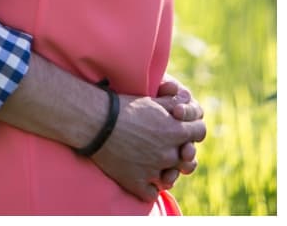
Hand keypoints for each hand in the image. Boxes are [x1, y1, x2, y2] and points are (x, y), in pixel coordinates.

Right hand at [91, 90, 206, 199]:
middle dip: (180, 151)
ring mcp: (153, 170)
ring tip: (155, 162)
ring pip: (171, 177)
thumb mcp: (151, 100)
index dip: (193, 128)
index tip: (183, 128)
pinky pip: (151, 192)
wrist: (93, 120)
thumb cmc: (121, 107)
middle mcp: (168, 153)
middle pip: (187, 157)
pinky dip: (149, 186)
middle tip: (165, 145)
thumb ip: (174, 104)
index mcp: (175, 131)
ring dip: (167, 171)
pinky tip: (143, 177)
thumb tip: (186, 106)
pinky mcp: (136, 182)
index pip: (200, 132)